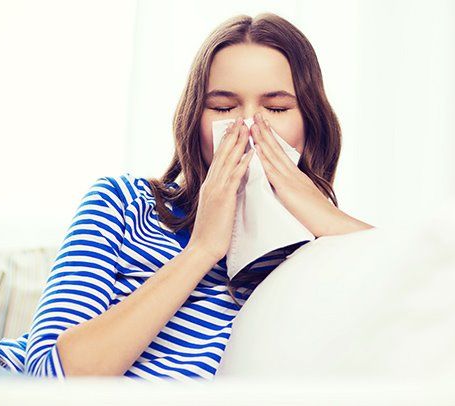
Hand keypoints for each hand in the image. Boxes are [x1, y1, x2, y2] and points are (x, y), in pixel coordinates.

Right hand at [187, 116, 253, 261]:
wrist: (203, 247)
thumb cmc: (211, 232)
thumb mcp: (216, 208)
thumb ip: (222, 194)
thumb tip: (231, 186)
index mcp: (210, 185)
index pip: (219, 159)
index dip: (227, 142)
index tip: (234, 129)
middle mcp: (212, 183)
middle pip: (223, 154)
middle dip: (232, 136)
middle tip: (241, 120)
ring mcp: (216, 189)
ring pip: (228, 161)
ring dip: (238, 143)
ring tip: (247, 128)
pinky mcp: (223, 198)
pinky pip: (234, 177)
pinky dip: (243, 163)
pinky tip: (251, 154)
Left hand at [249, 112, 351, 237]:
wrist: (331, 224)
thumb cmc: (318, 218)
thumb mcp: (304, 200)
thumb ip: (293, 193)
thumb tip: (284, 191)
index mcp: (296, 176)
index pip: (280, 153)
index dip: (270, 139)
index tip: (262, 126)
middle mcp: (293, 174)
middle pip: (276, 149)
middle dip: (264, 132)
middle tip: (255, 116)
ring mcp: (291, 179)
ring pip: (273, 155)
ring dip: (262, 139)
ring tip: (252, 125)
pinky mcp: (288, 188)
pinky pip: (273, 171)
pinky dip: (264, 158)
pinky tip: (257, 148)